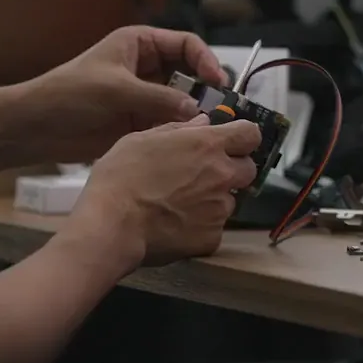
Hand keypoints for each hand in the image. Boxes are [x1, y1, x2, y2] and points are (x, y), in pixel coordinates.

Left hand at [28, 26, 229, 161]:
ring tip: (208, 128)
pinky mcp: (139, 122)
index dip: (205, 60)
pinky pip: (169, 123)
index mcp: (139, 44)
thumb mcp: (116, 89)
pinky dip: (180, 131)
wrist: (38, 127)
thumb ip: (159, 99)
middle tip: (220, 109)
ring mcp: (143, 96)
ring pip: (182, 102)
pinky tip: (189, 141)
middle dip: (205, 89)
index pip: (185, 45)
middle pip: (189, 74)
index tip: (217, 80)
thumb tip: (197, 110)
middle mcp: (145, 68)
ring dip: (195, 113)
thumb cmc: (68, 94)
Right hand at [65, 116, 262, 267]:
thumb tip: (203, 123)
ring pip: (228, 201)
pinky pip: (213, 229)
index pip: (250, 134)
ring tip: (180, 205)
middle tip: (204, 175)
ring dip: (213, 200)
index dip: (243, 137)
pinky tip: (175, 226)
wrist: (112, 224)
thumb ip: (178, 130)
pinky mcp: (212, 238)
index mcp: (208, 145)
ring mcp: (220, 209)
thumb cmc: (120, 176)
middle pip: (248, 169)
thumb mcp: (141, 140)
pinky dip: (200, 227)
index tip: (231, 143)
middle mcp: (222, 175)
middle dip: (232, 170)